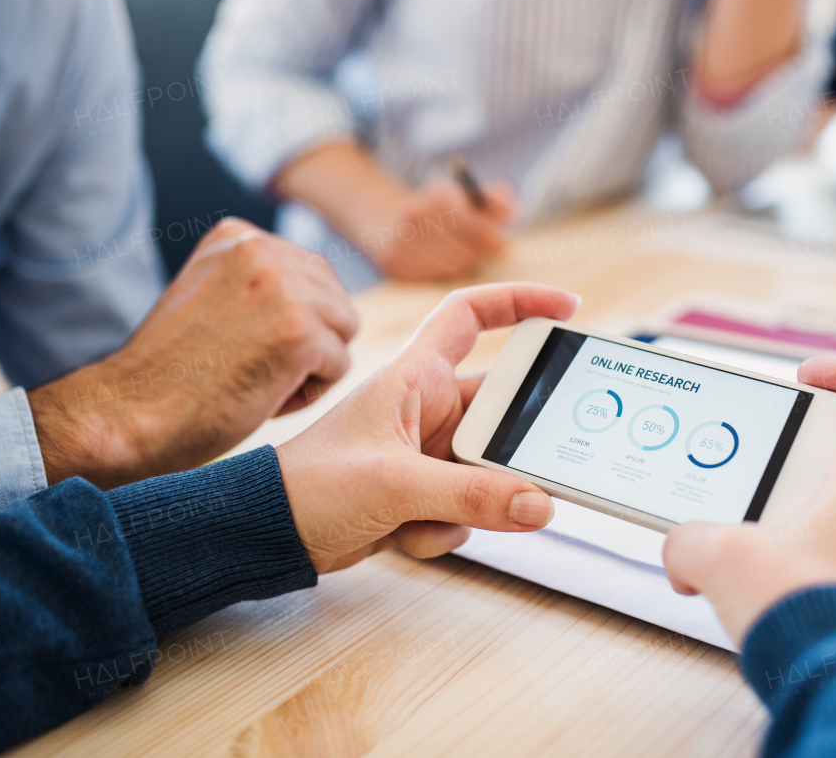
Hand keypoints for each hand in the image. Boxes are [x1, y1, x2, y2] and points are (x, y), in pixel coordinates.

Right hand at [29, 218, 358, 487]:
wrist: (129, 415)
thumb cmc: (171, 375)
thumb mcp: (210, 297)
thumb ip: (257, 281)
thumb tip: (325, 289)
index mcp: (237, 236)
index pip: (312, 274)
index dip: (285, 322)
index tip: (232, 343)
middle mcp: (260, 249)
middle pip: (335, 300)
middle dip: (307, 342)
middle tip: (246, 367)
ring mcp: (282, 287)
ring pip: (343, 331)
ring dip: (311, 367)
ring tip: (255, 380)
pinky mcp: (300, 330)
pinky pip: (339, 367)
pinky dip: (308, 394)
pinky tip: (260, 397)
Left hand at [275, 283, 577, 572]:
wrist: (269, 535)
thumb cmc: (309, 486)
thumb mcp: (394, 483)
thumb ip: (471, 494)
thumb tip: (537, 503)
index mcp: (414, 377)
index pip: (472, 316)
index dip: (520, 301)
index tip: (567, 308)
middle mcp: (426, 409)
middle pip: (500, 410)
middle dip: (513, 446)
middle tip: (534, 466)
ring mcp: (427, 454)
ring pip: (489, 471)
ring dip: (472, 502)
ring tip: (429, 515)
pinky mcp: (423, 494)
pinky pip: (467, 508)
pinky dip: (443, 528)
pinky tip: (403, 533)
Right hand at [369, 180, 516, 281]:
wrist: (382, 216)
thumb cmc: (435, 209)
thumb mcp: (460, 195)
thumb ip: (491, 200)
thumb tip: (513, 208)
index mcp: (436, 195)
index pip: (473, 225)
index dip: (492, 238)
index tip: (502, 245)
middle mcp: (416, 215)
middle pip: (464, 249)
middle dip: (479, 253)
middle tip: (484, 253)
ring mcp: (401, 240)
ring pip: (451, 266)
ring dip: (462, 264)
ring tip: (462, 254)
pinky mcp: (392, 263)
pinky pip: (432, 276)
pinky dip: (442, 272)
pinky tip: (442, 262)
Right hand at [662, 357, 835, 642]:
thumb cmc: (820, 621)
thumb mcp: (724, 558)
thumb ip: (691, 540)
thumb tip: (685, 553)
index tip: (809, 373)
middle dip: (787, 469)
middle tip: (751, 477)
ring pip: (832, 528)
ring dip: (784, 530)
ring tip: (738, 549)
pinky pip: (829, 577)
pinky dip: (791, 578)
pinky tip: (756, 600)